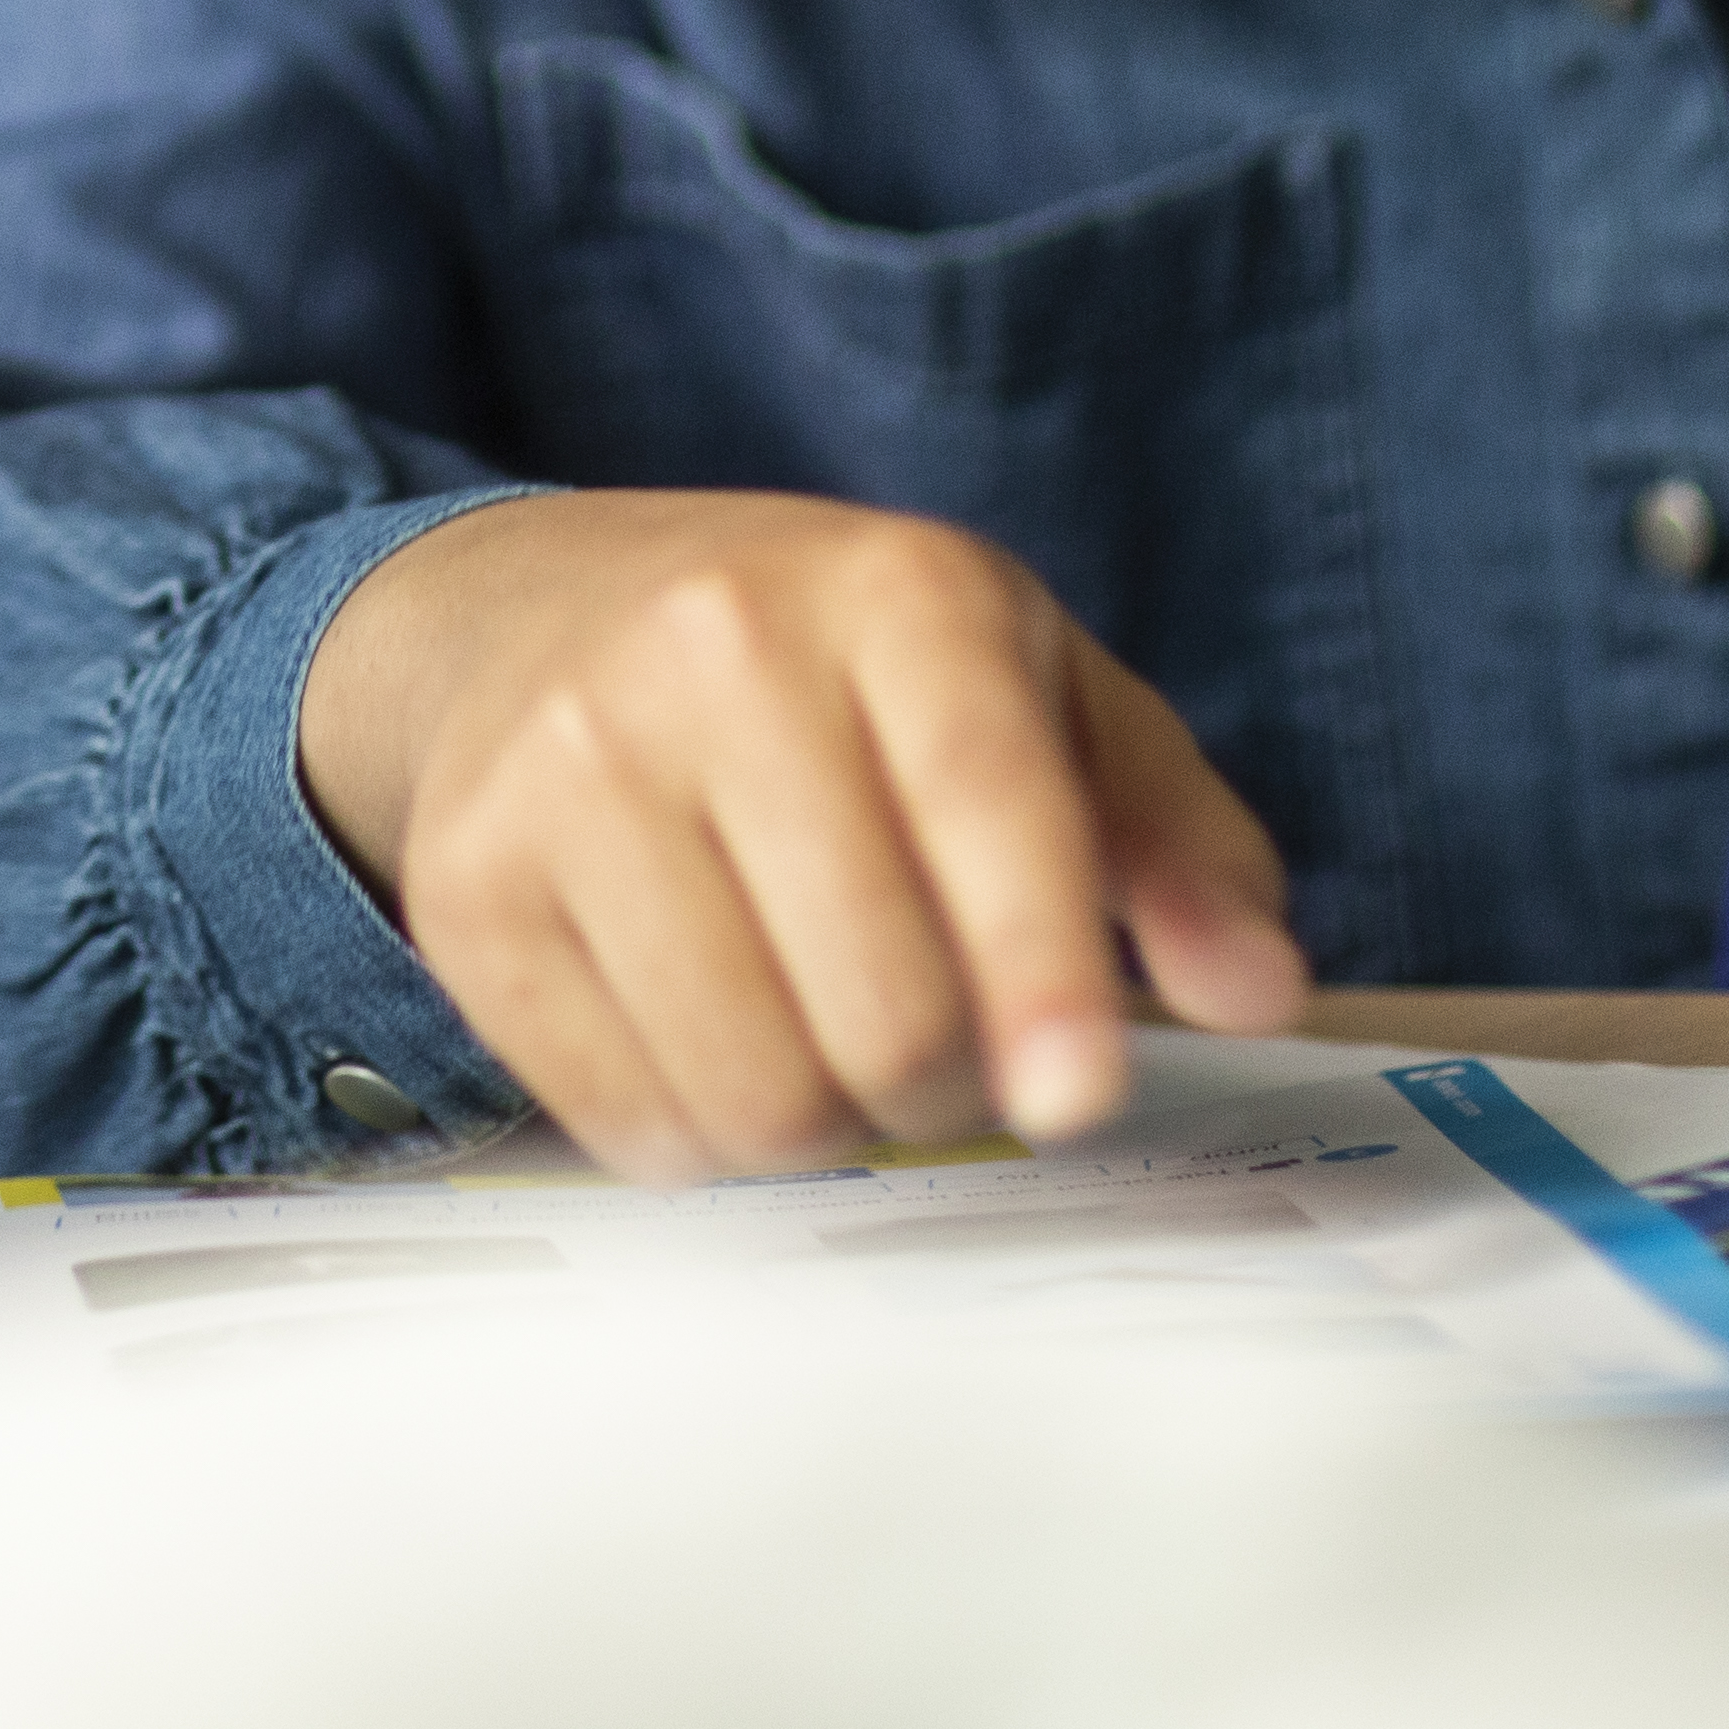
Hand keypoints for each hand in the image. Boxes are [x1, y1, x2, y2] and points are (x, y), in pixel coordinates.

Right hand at [295, 491, 1304, 1179]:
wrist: (539, 610)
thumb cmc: (832, 672)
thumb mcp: (1035, 692)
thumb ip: (1174, 838)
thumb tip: (1257, 987)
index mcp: (898, 594)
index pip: (988, 800)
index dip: (1041, 969)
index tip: (1076, 1094)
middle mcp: (717, 650)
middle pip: (887, 1006)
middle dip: (944, 1078)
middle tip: (934, 1034)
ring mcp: (572, 764)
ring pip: (758, 1090)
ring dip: (825, 1122)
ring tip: (821, 1029)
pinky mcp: (470, 881)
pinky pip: (630, 1121)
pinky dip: (700, 1133)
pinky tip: (706, 1032)